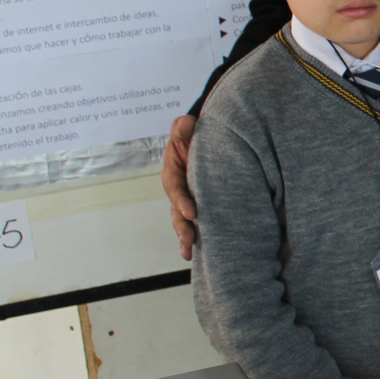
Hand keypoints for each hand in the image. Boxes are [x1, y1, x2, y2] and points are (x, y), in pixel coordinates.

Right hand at [163, 115, 197, 259]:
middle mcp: (178, 189)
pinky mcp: (197, 207)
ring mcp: (187, 200)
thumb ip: (184, 128)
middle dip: (182, 225)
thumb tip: (187, 123)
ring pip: (183, 221)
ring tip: (189, 251)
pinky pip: (195, 223)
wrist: (206, 142)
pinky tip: (193, 254)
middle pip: (177, 210)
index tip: (191, 212)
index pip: (176, 187)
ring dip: (185, 237)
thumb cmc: (194, 135)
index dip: (181, 200)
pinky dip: (193, 239)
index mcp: (173, 171)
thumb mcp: (187, 129)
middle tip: (189, 238)